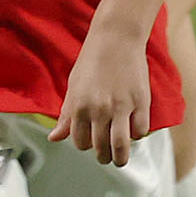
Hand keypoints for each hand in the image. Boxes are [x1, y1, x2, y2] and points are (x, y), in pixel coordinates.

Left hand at [48, 22, 151, 164]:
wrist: (116, 39)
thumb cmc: (92, 61)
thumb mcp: (73, 88)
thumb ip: (66, 116)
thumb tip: (54, 138)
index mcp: (79, 107)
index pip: (80, 142)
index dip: (85, 146)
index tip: (90, 143)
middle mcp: (99, 110)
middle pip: (100, 148)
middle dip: (103, 157)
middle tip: (106, 157)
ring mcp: (122, 107)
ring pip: (121, 145)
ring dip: (120, 157)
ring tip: (121, 158)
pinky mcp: (141, 102)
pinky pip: (140, 130)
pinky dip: (137, 135)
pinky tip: (134, 130)